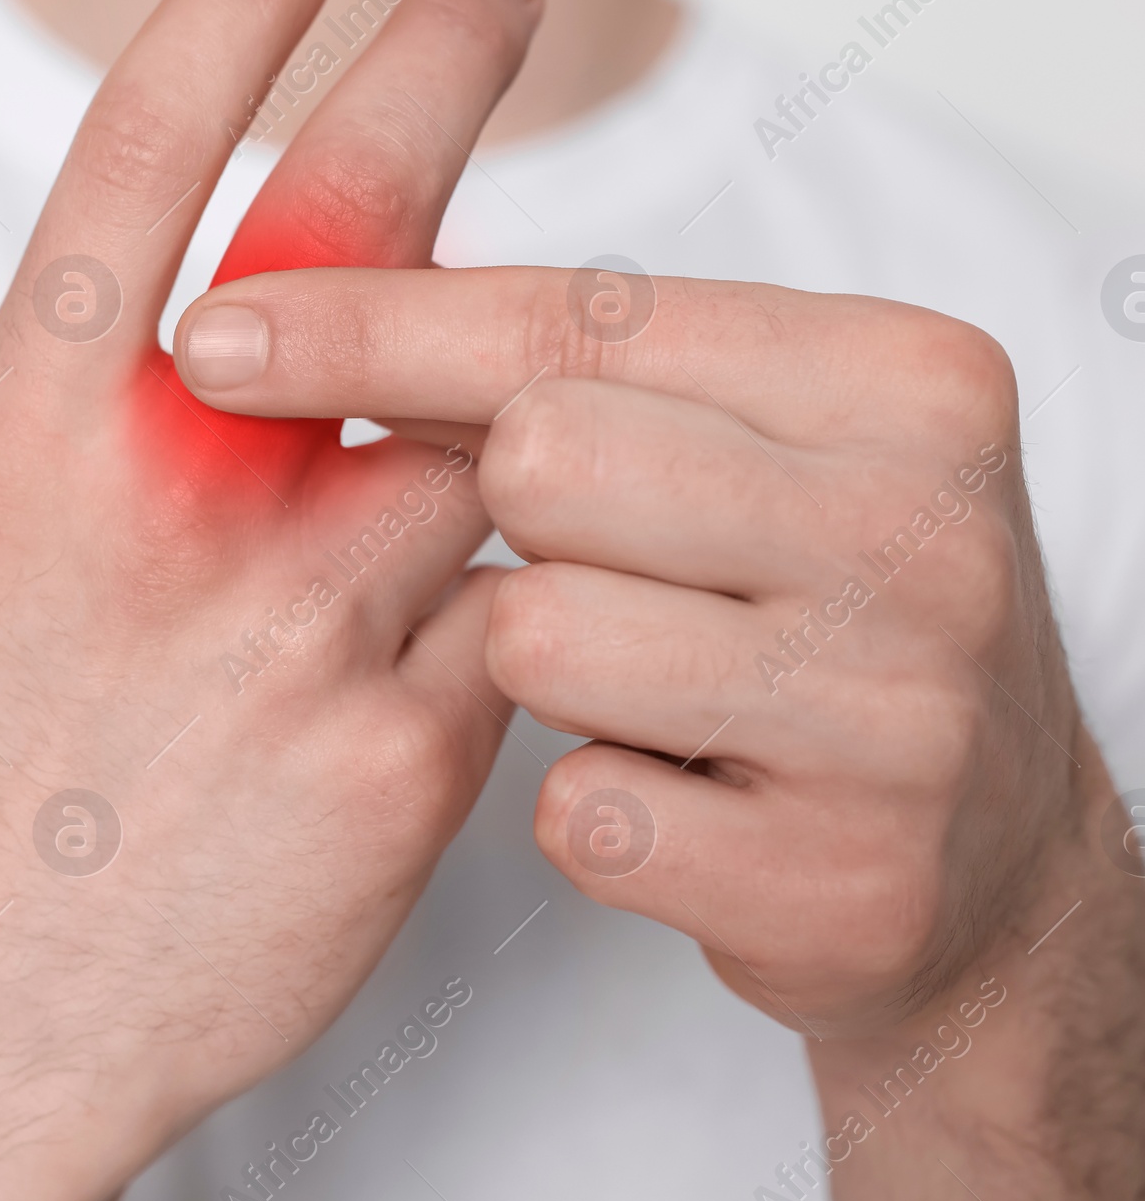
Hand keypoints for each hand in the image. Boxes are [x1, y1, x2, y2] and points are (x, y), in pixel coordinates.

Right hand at [0, 0, 543, 1200]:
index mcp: (34, 443)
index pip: (151, 156)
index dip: (241, 1)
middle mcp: (184, 511)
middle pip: (360, 236)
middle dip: (438, 72)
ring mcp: (314, 632)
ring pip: (484, 423)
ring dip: (511, 362)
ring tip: (528, 348)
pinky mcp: (418, 752)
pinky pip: (522, 599)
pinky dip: (531, 554)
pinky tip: (512, 570)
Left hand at [172, 262, 1089, 1035]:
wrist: (984, 854)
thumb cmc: (818, 612)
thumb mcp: (752, 452)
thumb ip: (575, 375)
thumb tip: (301, 316)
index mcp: (904, 383)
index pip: (579, 322)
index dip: (375, 325)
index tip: (217, 337)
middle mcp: (927, 537)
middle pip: (545, 462)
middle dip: (512, 513)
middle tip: (589, 555)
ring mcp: (900, 723)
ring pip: (540, 638)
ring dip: (546, 665)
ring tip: (649, 682)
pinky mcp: (843, 884)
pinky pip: (576, 812)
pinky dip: (588, 801)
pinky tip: (676, 796)